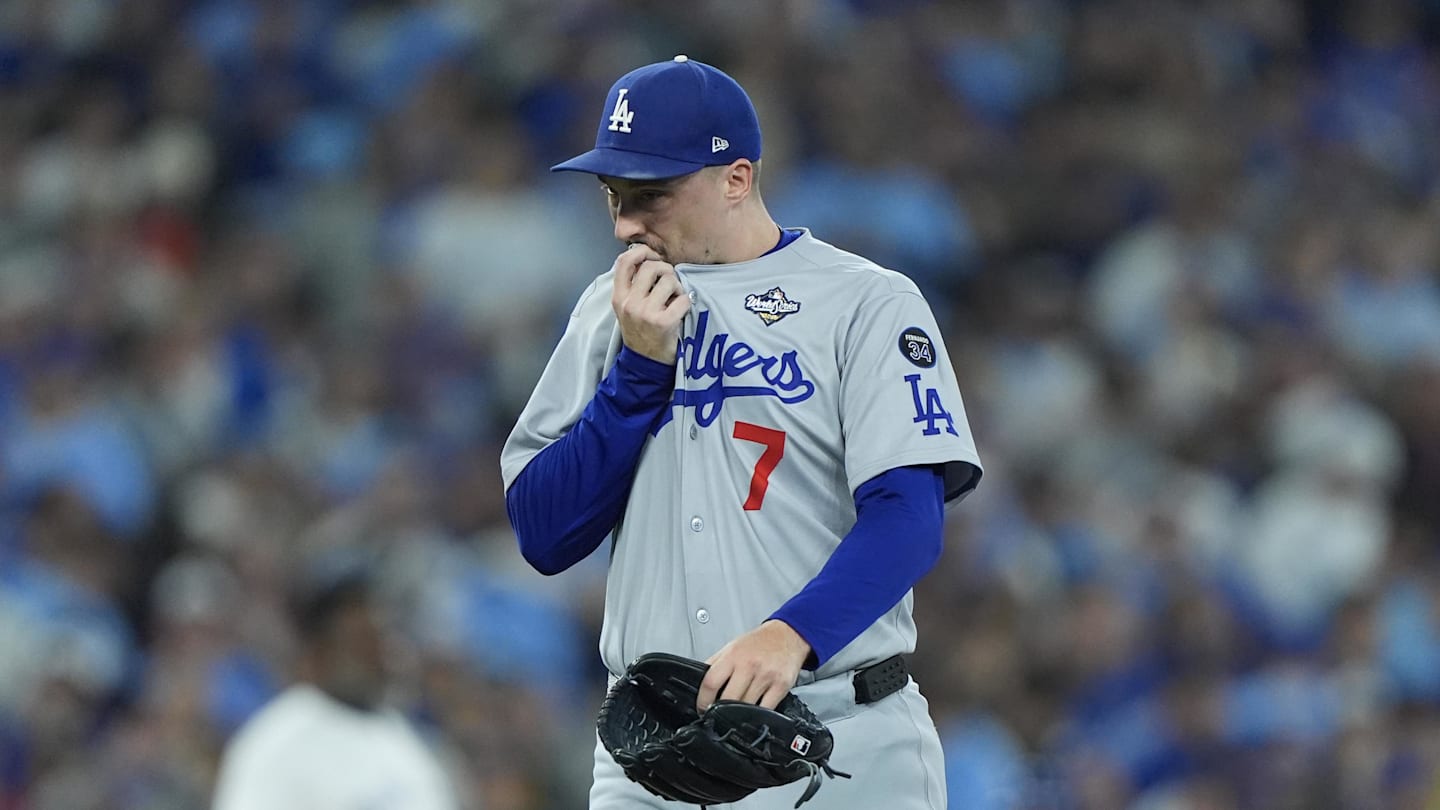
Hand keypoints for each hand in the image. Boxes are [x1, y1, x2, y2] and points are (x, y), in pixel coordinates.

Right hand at [611, 243, 690, 363]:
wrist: (645, 363)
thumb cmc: (640, 331)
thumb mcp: (627, 308)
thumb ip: (633, 286)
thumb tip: (649, 259)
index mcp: (619, 297)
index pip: (624, 262)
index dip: (641, 252)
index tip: (652, 256)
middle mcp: (629, 303)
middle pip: (651, 267)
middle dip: (666, 270)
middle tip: (670, 282)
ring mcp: (645, 313)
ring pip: (669, 280)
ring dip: (677, 287)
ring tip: (675, 299)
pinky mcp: (663, 322)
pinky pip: (683, 299)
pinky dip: (686, 302)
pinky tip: (681, 310)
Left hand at [698, 620, 811, 711]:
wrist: (788, 634)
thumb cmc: (759, 642)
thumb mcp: (732, 647)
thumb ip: (715, 664)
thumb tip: (699, 684)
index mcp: (733, 655)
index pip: (710, 683)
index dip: (703, 701)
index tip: (702, 708)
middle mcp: (749, 665)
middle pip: (728, 699)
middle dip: (721, 710)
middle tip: (719, 713)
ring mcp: (766, 676)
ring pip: (746, 707)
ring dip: (739, 714)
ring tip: (738, 710)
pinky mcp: (781, 686)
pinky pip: (765, 709)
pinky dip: (758, 714)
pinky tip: (755, 710)